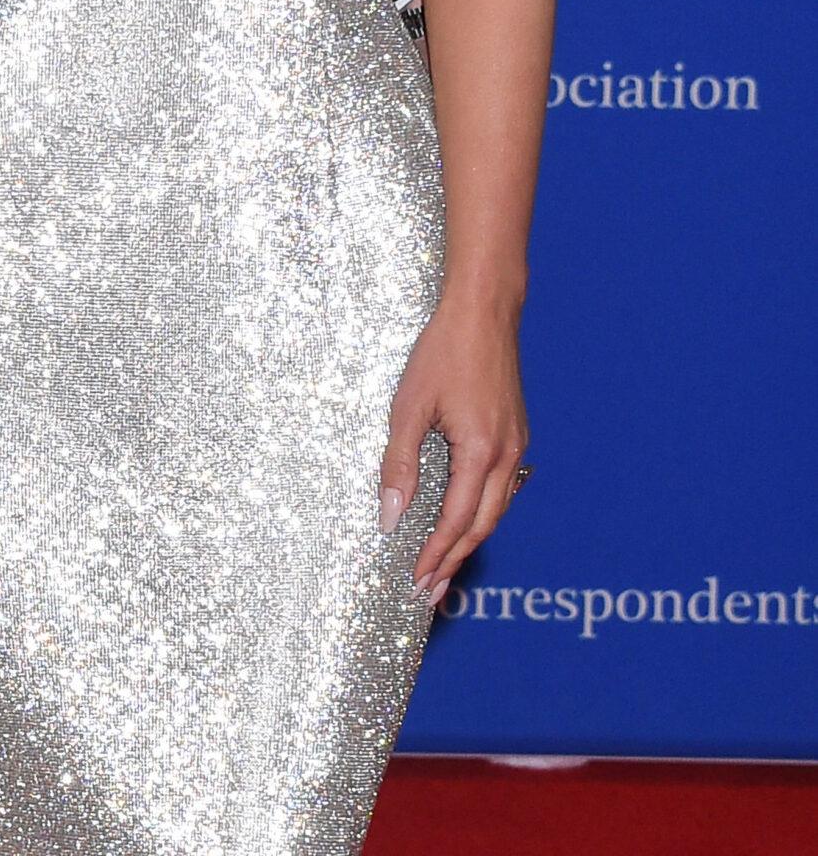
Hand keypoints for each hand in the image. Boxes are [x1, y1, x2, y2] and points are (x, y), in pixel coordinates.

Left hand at [380, 293, 527, 600]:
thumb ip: (399, 463)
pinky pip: (502, 487)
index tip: (418, 582)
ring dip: (469, 540)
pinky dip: (482, 512)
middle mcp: (507, 455)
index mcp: (481, 452)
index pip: (456, 521)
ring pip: (496, 509)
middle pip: (482, 526)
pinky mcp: (516, 434)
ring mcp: (516, 445)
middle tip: (431, 593)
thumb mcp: (409, 406)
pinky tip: (466, 519)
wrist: (483, 312)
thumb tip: (389, 515)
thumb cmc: (442, 352)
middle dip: (455, 561)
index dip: (437, 555)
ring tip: (445, 567)